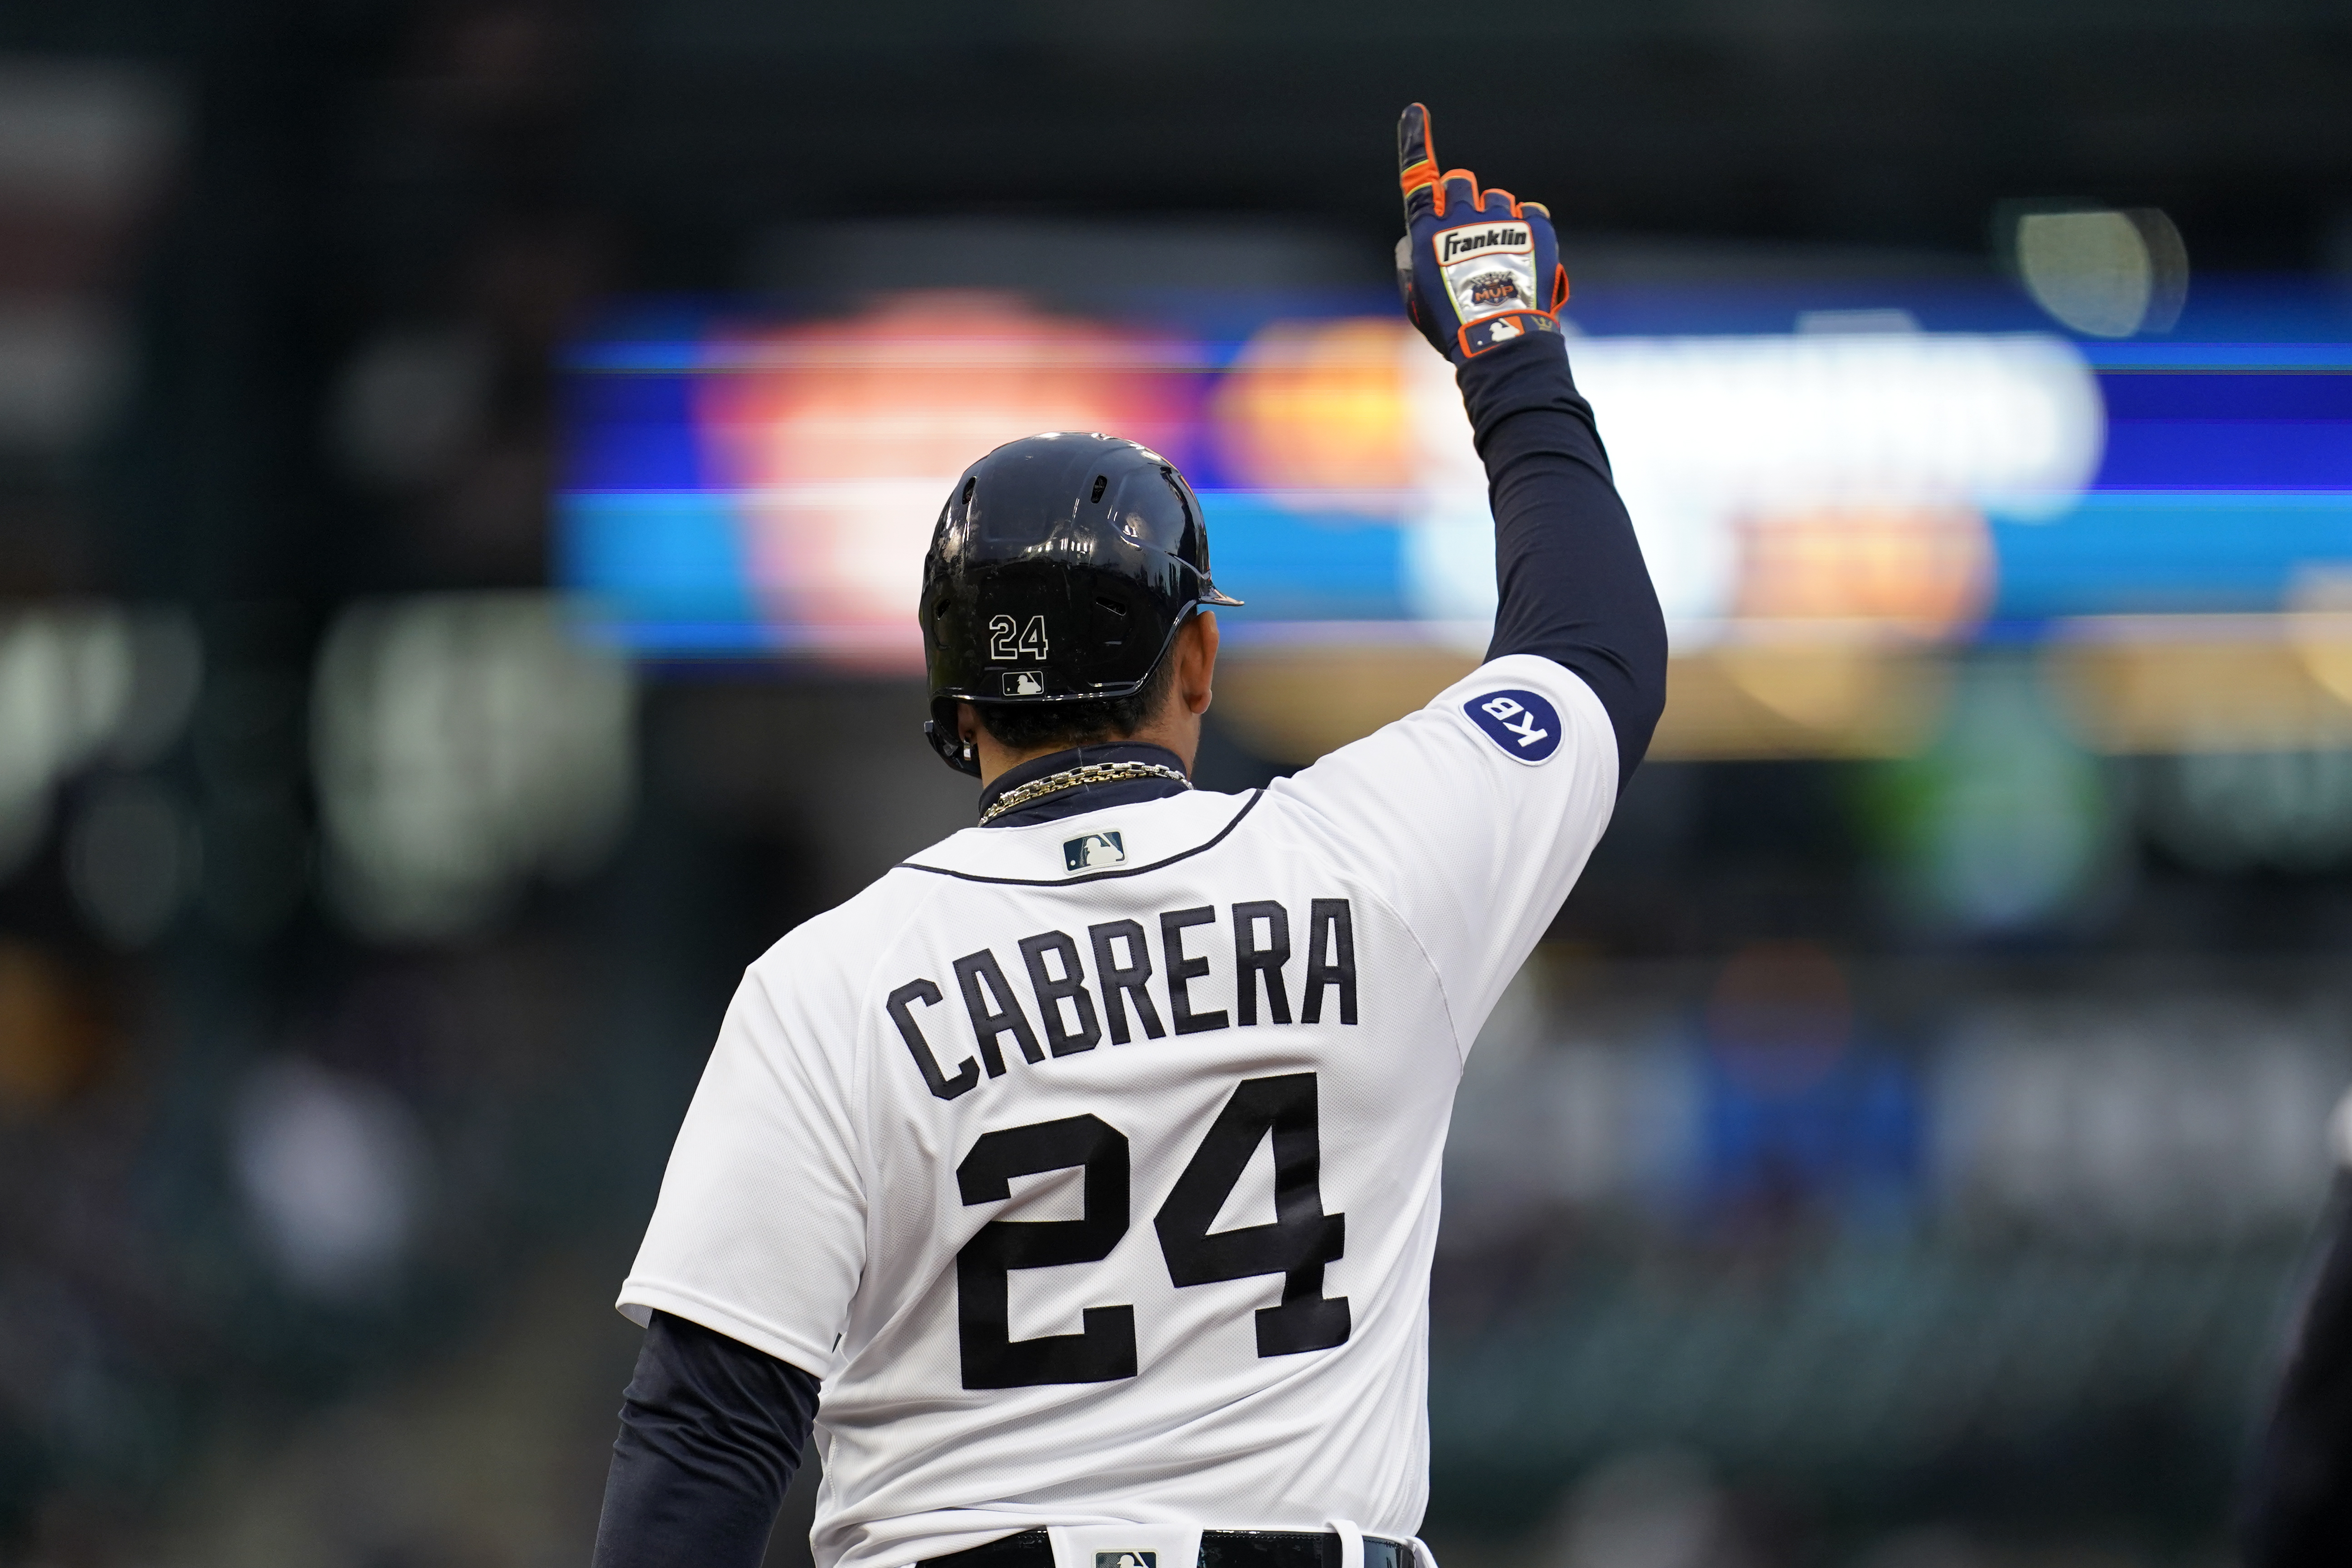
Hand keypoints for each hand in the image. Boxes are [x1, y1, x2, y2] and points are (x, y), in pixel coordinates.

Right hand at [1394, 103, 1569, 363]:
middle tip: (1471, 233)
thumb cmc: (1451, 326)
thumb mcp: (1416, 298)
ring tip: (1501, 259)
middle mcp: (1462, 216)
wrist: (1501, 340)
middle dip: (1464, 199)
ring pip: (1498, 197)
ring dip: (1497, 219)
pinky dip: (1527, 231)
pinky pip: (1531, 212)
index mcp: (1426, 232)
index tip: (1416, 112)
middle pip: (1462, 181)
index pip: (1418, 176)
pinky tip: (1524, 260)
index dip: (1415, 142)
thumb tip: (1418, 235)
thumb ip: (1412, 259)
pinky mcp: (1535, 227)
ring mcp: (1501, 220)